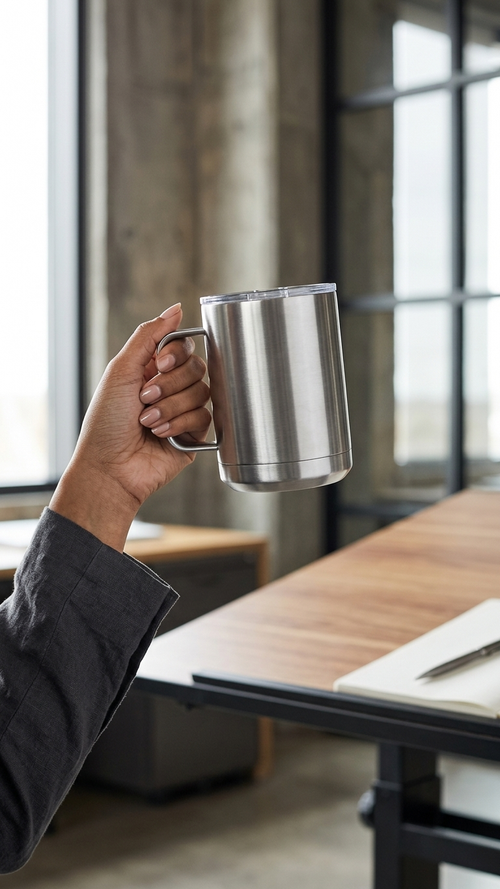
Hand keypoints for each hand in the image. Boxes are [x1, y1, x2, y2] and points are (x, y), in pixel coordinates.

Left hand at [50, 304, 210, 549]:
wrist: (110, 467)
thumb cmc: (106, 422)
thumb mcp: (121, 370)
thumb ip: (149, 335)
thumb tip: (176, 309)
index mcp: (152, 370)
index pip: (183, 347)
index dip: (176, 354)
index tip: (158, 365)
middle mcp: (170, 389)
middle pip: (197, 367)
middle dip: (170, 384)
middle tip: (145, 399)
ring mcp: (183, 412)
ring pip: (202, 393)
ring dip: (171, 407)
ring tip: (148, 422)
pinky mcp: (194, 436)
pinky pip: (205, 417)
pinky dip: (180, 424)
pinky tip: (161, 435)